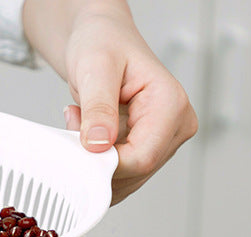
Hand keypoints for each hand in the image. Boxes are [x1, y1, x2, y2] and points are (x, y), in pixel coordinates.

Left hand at [23, 0, 197, 203]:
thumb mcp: (95, 69)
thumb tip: (98, 144)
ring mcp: (162, 143)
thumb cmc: (103, 44)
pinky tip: (89, 134)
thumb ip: (98, 108)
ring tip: (83, 122)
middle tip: (75, 124)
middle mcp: (175, 128)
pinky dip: (96, 163)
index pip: (141, 159)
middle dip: (96, 160)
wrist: (102, 41)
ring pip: (124, 180)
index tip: (78, 147)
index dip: (105, 164)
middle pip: (133, 173)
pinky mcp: (146, 151)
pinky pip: (118, 175)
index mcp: (172, 106)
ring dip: (94, 162)